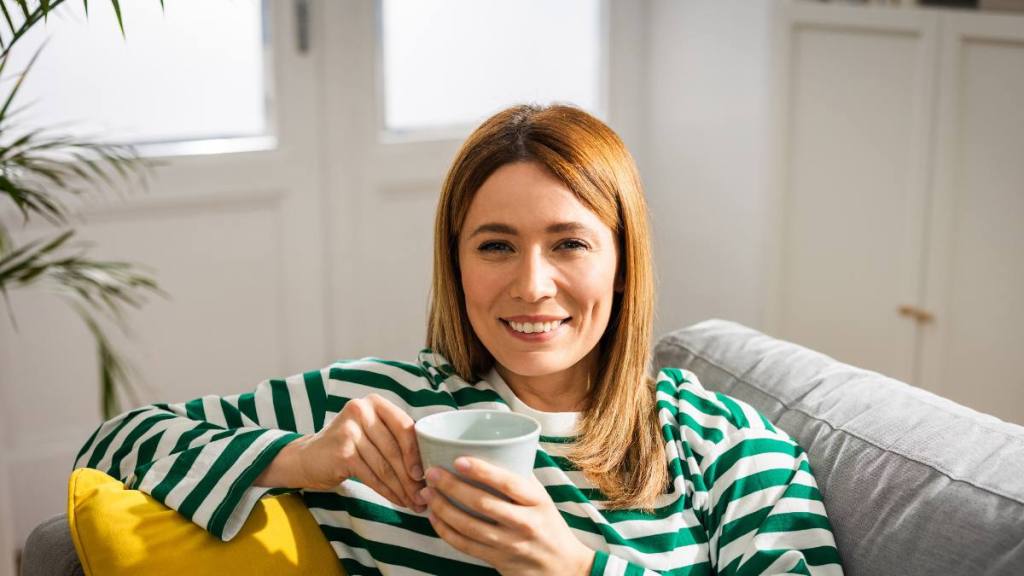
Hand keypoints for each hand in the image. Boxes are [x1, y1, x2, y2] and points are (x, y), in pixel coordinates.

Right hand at [295, 393, 425, 510]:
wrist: (309, 457)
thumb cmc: (349, 445)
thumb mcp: (373, 432)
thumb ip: (396, 438)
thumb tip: (429, 465)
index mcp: (375, 402)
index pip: (404, 426)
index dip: (417, 452)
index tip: (425, 473)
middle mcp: (361, 410)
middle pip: (394, 449)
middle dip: (411, 477)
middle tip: (423, 495)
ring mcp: (349, 430)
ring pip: (384, 466)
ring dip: (402, 488)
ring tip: (413, 502)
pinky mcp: (342, 452)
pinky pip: (372, 477)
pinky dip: (387, 492)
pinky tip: (397, 501)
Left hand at [420, 457, 594, 575]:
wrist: (562, 567)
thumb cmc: (549, 525)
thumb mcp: (543, 499)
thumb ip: (520, 479)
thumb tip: (490, 449)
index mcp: (538, 502)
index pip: (508, 483)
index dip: (482, 471)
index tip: (458, 460)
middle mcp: (525, 524)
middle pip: (483, 504)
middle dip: (452, 487)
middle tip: (432, 473)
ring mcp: (510, 545)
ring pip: (469, 526)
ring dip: (443, 508)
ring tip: (428, 493)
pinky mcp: (498, 561)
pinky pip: (465, 546)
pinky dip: (446, 531)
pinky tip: (435, 518)